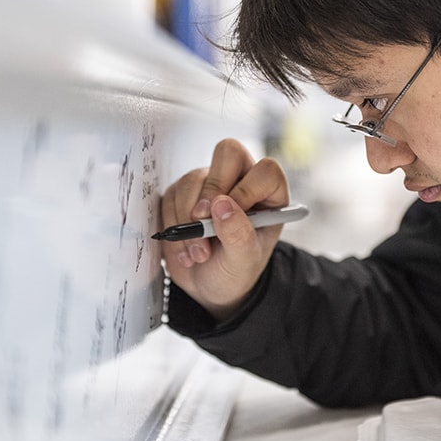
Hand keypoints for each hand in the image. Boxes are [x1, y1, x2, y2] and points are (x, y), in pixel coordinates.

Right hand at [159, 138, 289, 320]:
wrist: (209, 287)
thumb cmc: (236, 272)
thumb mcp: (244, 262)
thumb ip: (239, 234)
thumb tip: (222, 204)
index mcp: (268, 194)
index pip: (266, 170)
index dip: (247, 189)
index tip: (230, 216)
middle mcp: (241, 181)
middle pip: (229, 152)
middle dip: (210, 190)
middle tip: (202, 222)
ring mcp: (211, 184)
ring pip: (194, 178)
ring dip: (189, 220)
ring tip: (198, 253)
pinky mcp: (184, 194)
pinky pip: (171, 195)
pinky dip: (173, 225)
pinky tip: (186, 250)